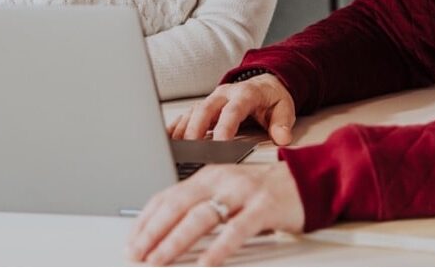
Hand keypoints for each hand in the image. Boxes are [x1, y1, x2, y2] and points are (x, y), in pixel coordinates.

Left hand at [126, 162, 304, 265]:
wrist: (302, 181)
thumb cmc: (259, 192)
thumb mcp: (223, 192)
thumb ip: (198, 205)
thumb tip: (163, 231)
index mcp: (205, 176)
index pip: (166, 196)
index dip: (146, 220)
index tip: (132, 241)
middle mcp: (219, 179)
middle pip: (177, 205)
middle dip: (152, 232)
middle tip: (137, 254)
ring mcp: (241, 192)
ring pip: (201, 217)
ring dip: (175, 241)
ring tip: (159, 260)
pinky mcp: (263, 207)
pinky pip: (237, 230)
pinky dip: (219, 248)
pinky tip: (206, 264)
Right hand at [167, 74, 294, 144]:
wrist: (264, 84)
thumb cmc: (272, 99)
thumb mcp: (284, 108)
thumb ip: (283, 124)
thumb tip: (282, 138)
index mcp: (244, 94)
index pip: (232, 111)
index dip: (225, 127)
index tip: (220, 144)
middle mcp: (224, 94)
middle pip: (205, 109)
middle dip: (196, 129)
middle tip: (191, 149)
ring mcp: (211, 99)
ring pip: (192, 112)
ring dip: (183, 130)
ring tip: (176, 149)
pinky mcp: (203, 106)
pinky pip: (186, 115)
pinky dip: (176, 126)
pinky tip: (167, 138)